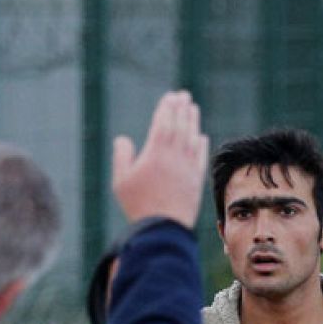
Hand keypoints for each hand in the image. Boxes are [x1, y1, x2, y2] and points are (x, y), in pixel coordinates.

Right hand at [112, 91, 209, 228]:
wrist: (163, 227)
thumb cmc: (138, 205)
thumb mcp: (121, 181)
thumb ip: (122, 157)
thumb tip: (123, 139)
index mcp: (155, 153)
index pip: (164, 124)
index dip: (167, 109)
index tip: (170, 97)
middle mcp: (174, 157)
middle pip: (180, 127)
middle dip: (182, 109)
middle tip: (184, 96)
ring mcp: (188, 168)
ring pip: (192, 139)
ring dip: (192, 122)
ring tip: (193, 109)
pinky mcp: (196, 180)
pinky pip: (200, 157)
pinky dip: (201, 144)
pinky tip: (201, 137)